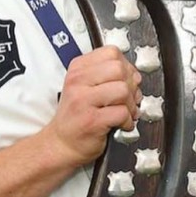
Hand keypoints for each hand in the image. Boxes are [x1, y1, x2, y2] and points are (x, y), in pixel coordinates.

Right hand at [47, 46, 141, 166]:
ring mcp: (83, 100)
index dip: (126, 66)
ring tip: (126, 112)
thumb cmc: (76, 116)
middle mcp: (78, 81)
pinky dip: (128, 121)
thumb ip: (107, 75)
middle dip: (131, 84)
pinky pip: (122, 113)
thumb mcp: (84, 87)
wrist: (60, 144)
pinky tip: (122, 124)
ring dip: (131, 104)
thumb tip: (135, 74)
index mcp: (78, 69)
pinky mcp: (92, 120)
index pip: (111, 52)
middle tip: (128, 98)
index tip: (125, 79)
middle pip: (119, 69)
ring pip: (123, 89)